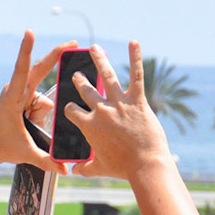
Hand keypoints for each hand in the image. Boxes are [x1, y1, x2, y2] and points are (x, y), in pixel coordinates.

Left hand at [0, 30, 73, 173]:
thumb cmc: (3, 147)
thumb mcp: (26, 154)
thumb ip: (46, 160)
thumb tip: (65, 169)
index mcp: (13, 99)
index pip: (22, 70)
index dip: (27, 51)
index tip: (30, 32)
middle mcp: (15, 91)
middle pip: (39, 70)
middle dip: (56, 56)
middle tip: (75, 44)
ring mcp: (19, 92)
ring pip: (43, 96)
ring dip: (41, 113)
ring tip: (28, 126)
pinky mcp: (23, 96)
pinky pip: (41, 101)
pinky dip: (40, 112)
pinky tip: (29, 122)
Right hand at [67, 41, 172, 179]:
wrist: (145, 165)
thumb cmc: (122, 168)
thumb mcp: (99, 169)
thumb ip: (85, 169)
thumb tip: (74, 172)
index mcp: (88, 125)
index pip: (72, 111)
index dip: (69, 109)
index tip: (69, 107)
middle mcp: (101, 110)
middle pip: (85, 90)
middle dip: (79, 81)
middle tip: (77, 75)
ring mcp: (119, 103)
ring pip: (106, 76)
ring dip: (99, 60)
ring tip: (94, 49)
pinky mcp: (138, 100)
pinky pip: (136, 75)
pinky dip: (136, 58)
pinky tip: (134, 42)